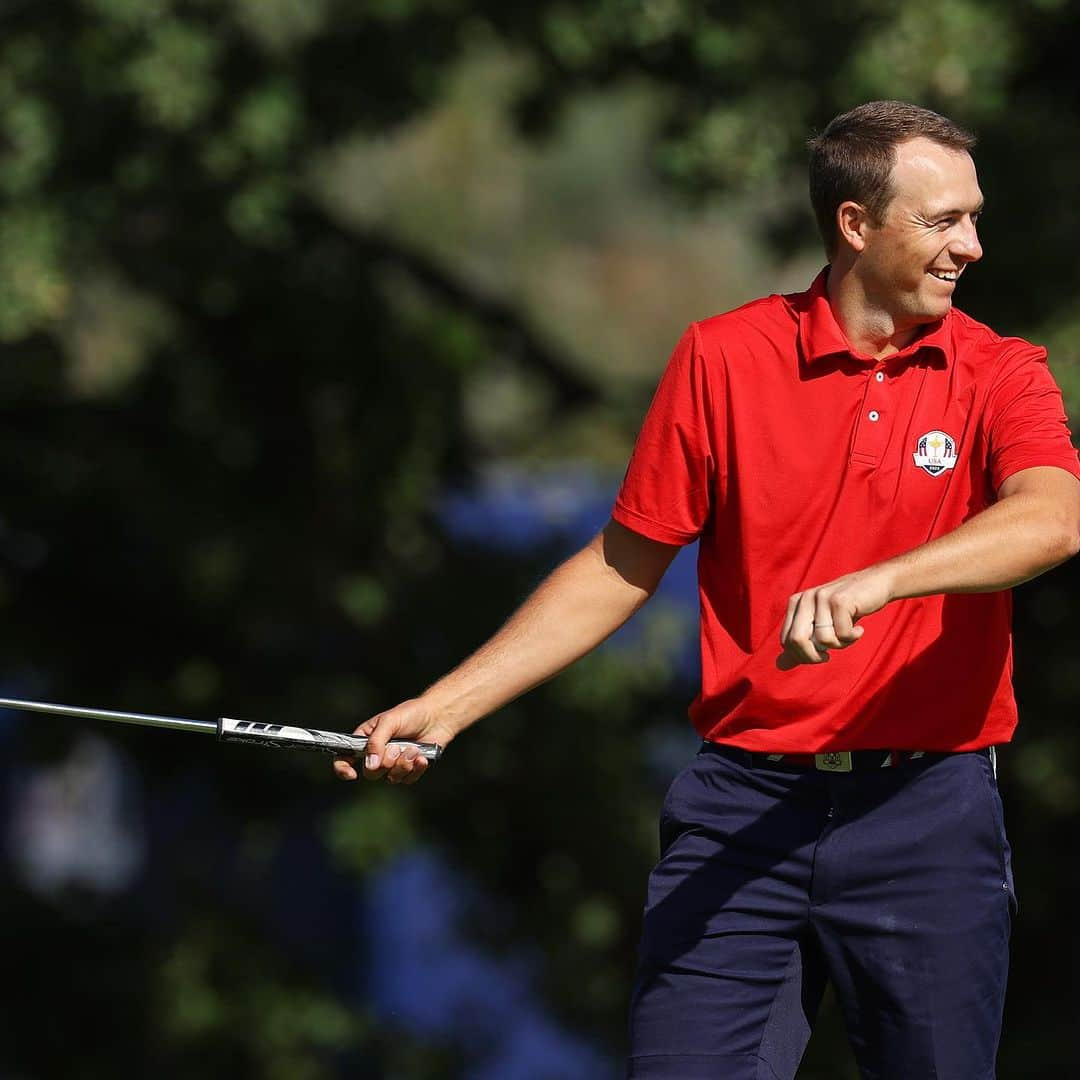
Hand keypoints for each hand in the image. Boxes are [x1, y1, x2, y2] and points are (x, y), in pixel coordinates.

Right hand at [332, 697, 455, 784]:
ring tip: (413, 748)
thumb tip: (370, 765)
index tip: (352, 774)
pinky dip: (416, 768)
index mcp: (365, 740)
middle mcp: (377, 754)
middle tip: (397, 747)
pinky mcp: (409, 769)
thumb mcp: (389, 721)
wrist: (437, 717)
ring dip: (403, 764)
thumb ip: (376, 741)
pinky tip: (422, 756)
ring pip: (391, 778)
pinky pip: (408, 780)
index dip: (343, 769)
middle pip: (371, 773)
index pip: (345, 758)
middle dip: (386, 762)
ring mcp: (393, 763)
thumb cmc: (410, 714)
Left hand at [776, 567, 895, 670]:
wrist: (877, 584)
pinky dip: (853, 637)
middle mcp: (805, 598)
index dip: (801, 656)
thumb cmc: (847, 609)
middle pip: (797, 640)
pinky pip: (842, 634)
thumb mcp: (821, 626)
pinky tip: (859, 629)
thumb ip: (801, 644)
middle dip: (813, 656)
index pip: (786, 641)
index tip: (819, 654)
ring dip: (839, 645)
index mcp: (796, 603)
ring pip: (823, 639)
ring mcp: (822, 598)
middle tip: (827, 656)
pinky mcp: (840, 600)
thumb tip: (780, 666)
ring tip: (848, 634)